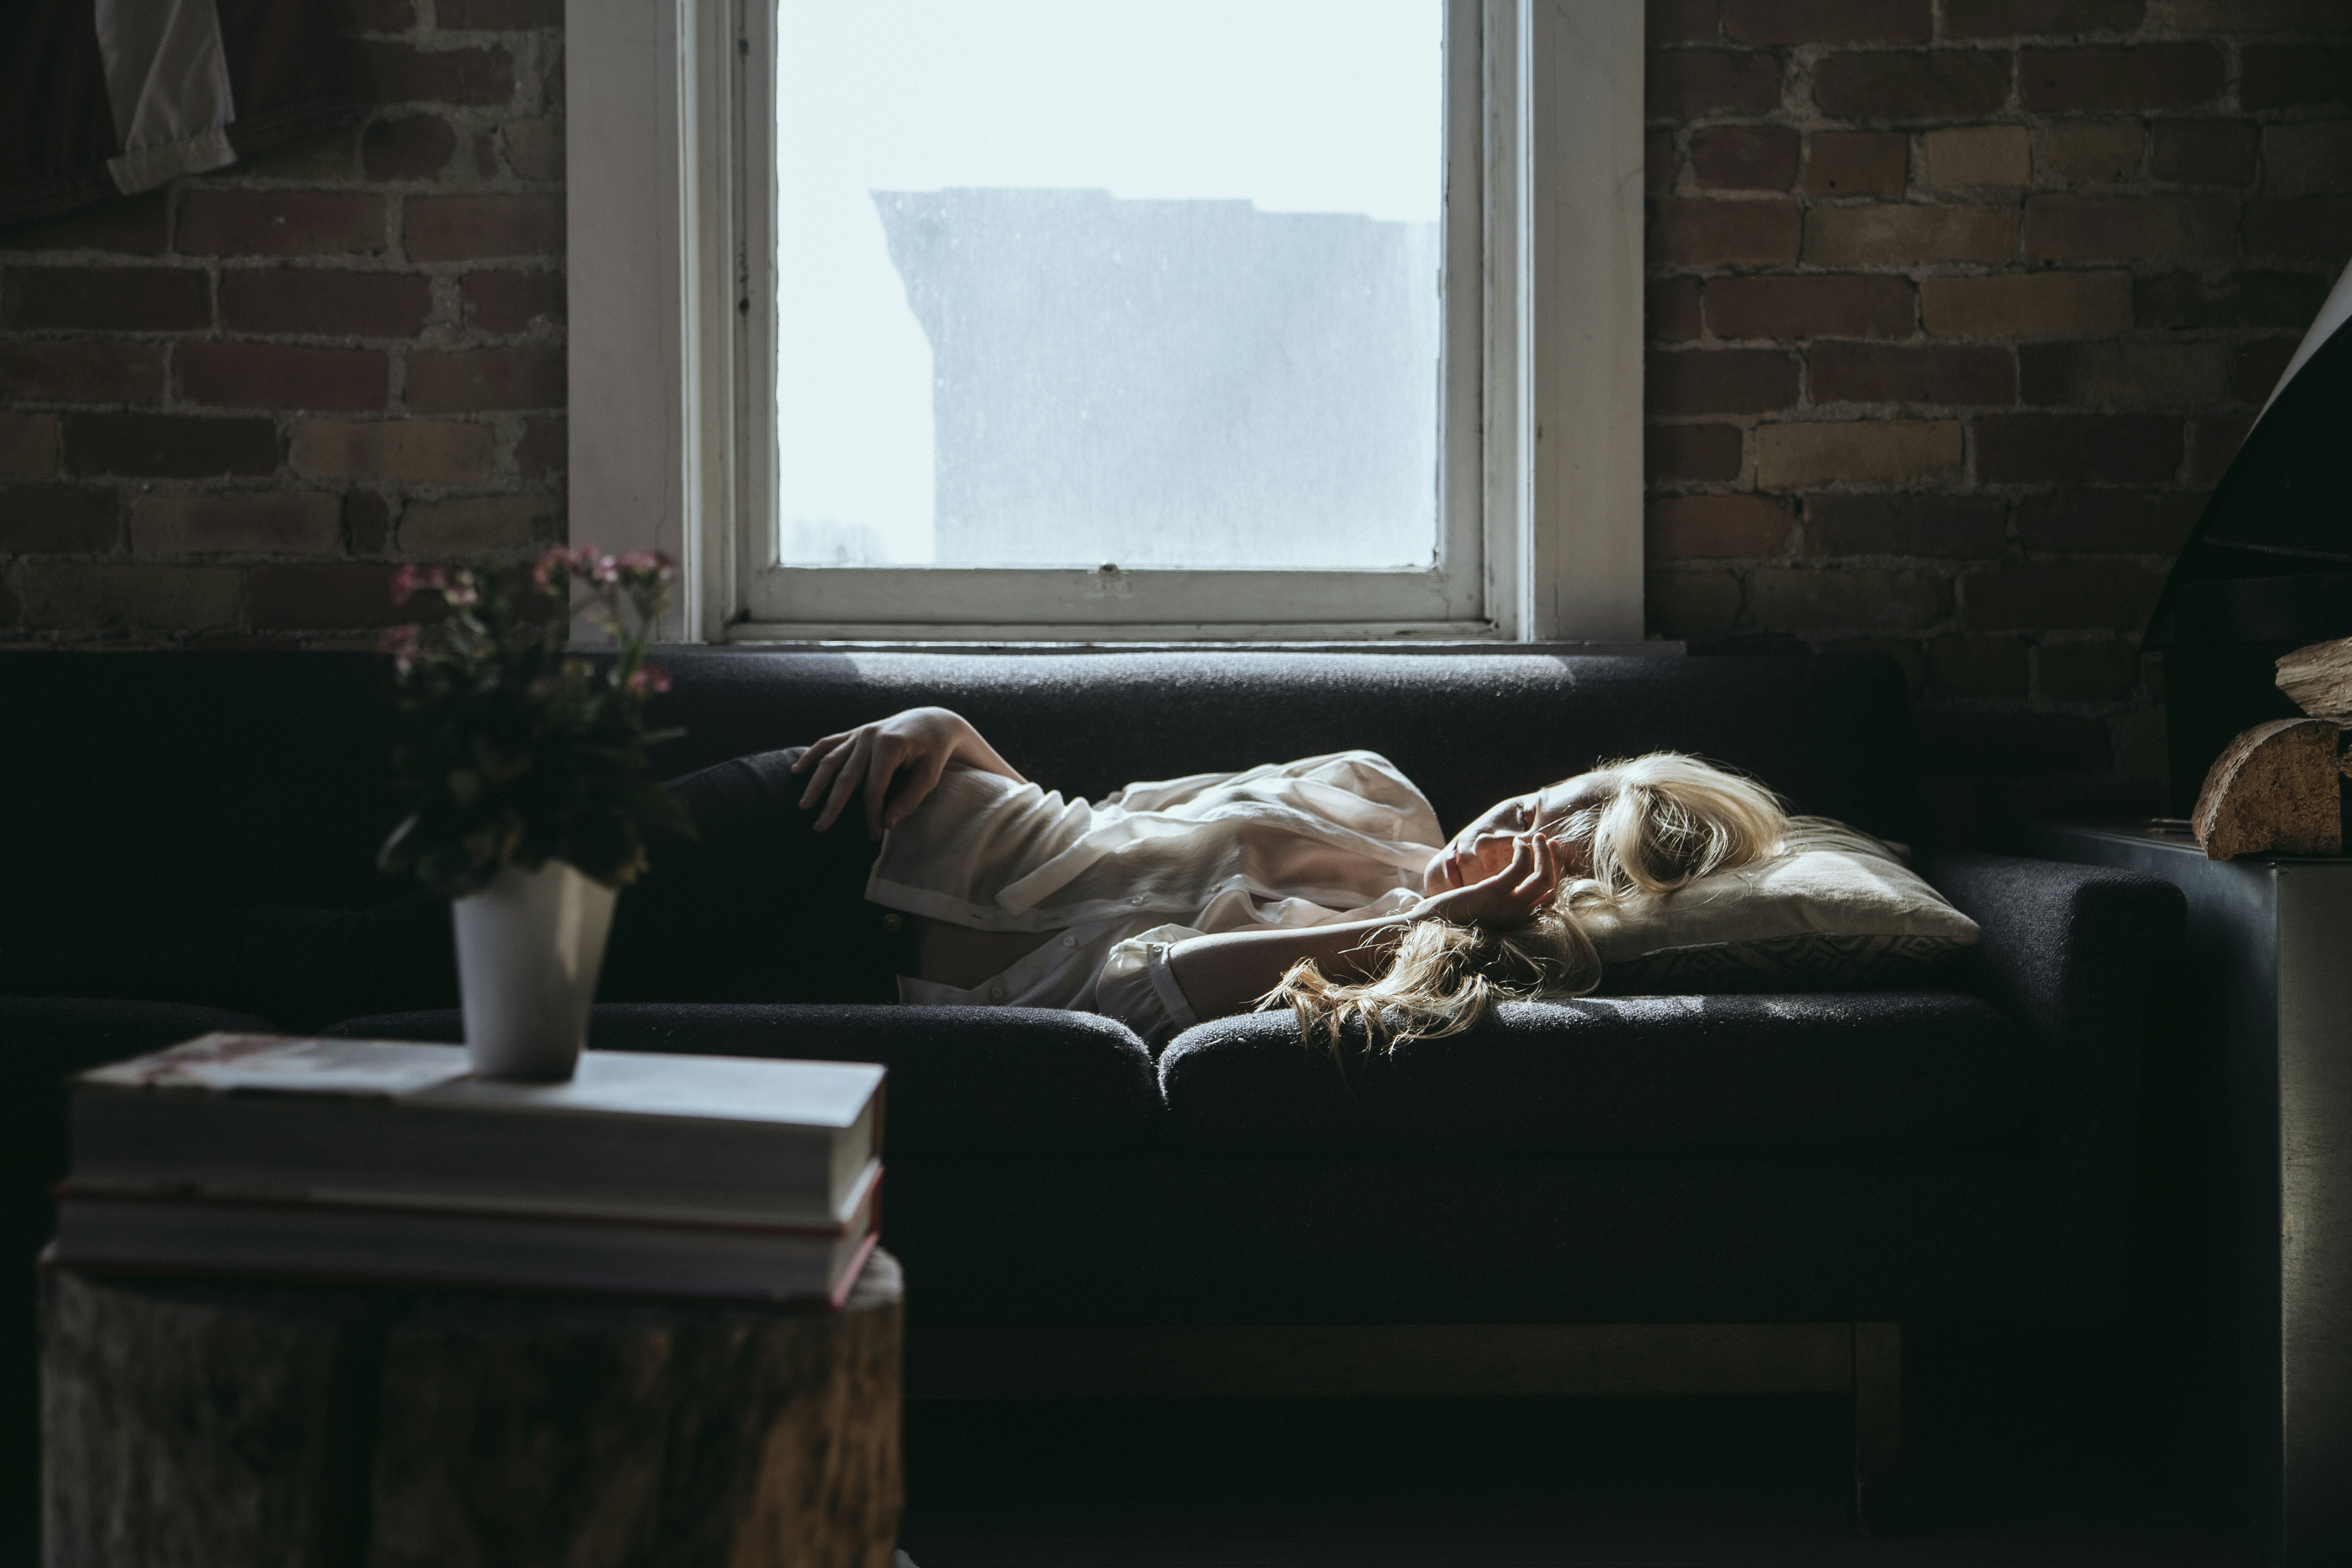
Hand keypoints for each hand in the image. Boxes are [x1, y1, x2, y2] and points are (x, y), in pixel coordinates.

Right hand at [791, 707, 972, 838]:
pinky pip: (828, 743)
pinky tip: (797, 770)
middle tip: (820, 828)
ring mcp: (860, 732)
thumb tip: (887, 823)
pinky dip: (812, 755)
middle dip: (833, 805)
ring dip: (815, 784)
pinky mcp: (855, 732)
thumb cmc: (934, 752)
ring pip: (831, 760)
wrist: (932, 722)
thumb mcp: (930, 776)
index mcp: (889, 746)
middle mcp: (870, 736)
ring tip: (803, 806)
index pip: (873, 788)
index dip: (872, 814)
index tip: (874, 834)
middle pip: (846, 776)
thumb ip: (909, 799)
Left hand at [1415, 833, 1564, 931]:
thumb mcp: (1479, 912)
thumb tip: (1503, 884)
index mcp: (1516, 925)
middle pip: (1551, 889)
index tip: (1551, 858)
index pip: (1549, 902)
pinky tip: (1518, 842)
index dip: (1555, 877)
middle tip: (1549, 842)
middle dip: (1554, 862)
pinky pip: (1520, 868)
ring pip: (1543, 878)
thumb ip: (1497, 902)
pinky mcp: (1494, 893)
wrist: (1422, 929)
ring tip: (1539, 837)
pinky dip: (1524, 851)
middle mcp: (1517, 920)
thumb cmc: (1445, 920)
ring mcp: (1508, 908)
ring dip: (1544, 853)